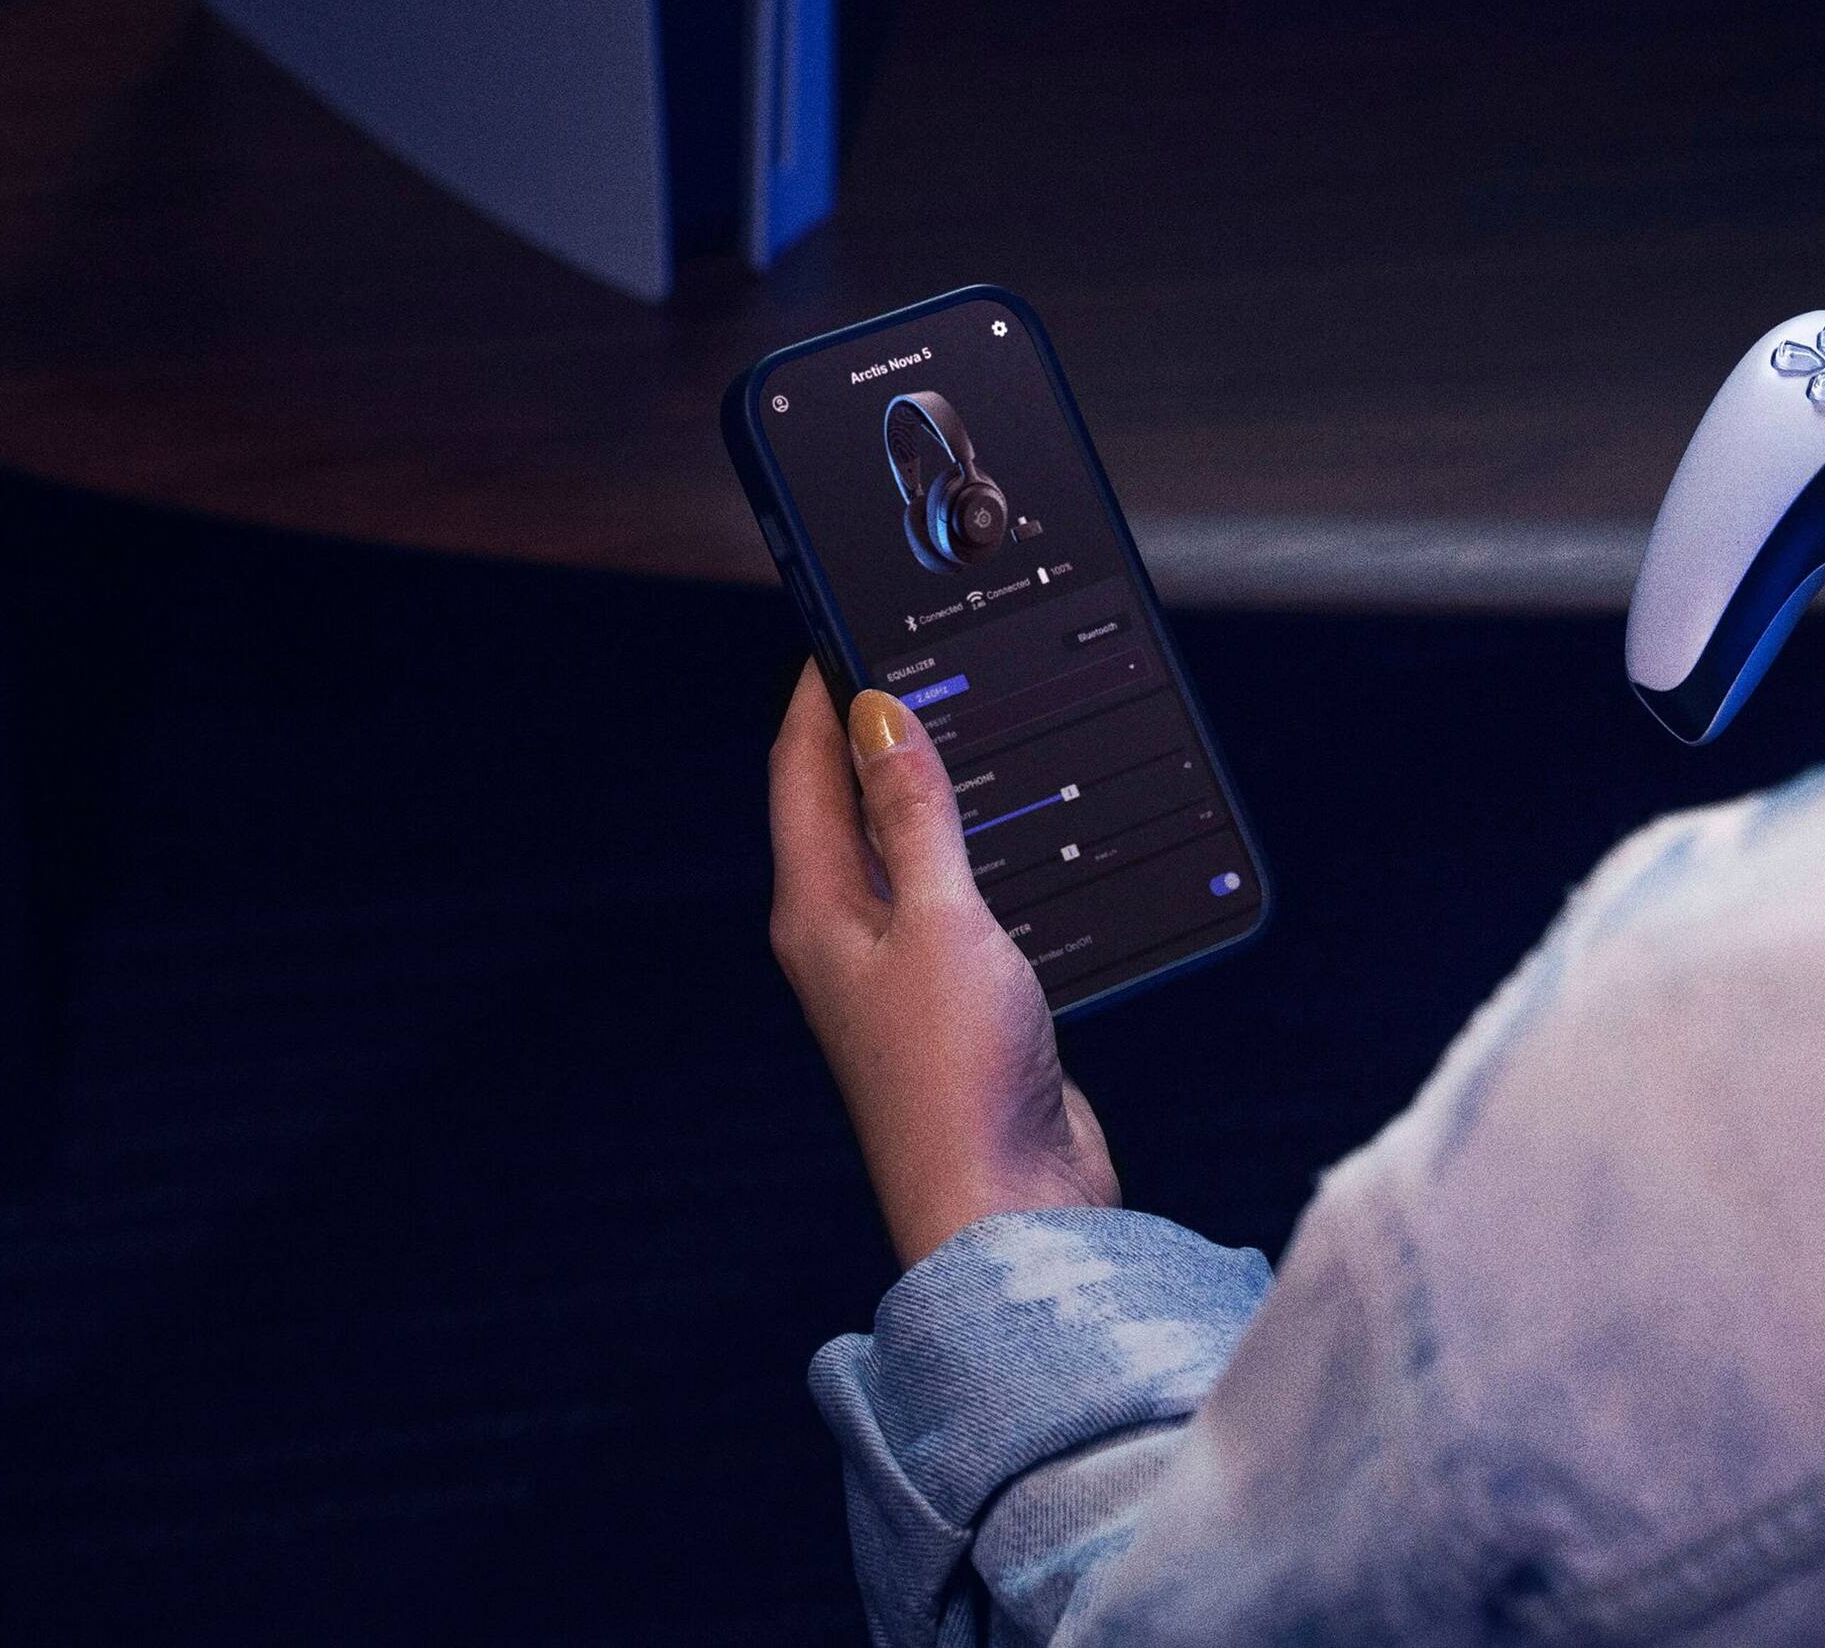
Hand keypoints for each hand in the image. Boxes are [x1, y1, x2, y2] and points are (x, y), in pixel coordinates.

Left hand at [767, 663, 1120, 1264]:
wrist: (1011, 1209)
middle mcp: (844, 938)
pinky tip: (1023, 828)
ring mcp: (899, 971)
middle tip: (920, 651)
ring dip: (932, 784)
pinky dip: (982, 845)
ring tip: (975, 717)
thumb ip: (914, 814)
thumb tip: (876, 713)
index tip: (846, 615)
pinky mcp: (957, 999)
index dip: (820, 688)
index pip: (801, 767)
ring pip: (906, 845)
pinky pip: (958, 894)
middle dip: (875, 724)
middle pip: (846, 801)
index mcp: (814, 910)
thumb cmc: (957, 1080)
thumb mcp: (942, 919)